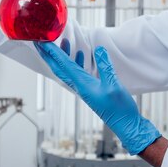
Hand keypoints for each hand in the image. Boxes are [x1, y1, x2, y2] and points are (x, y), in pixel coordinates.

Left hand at [34, 41, 160, 154]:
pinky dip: (76, 62)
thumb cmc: (120, 109)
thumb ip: (105, 66)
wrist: (126, 124)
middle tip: (41, 42)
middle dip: (49, 55)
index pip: (63, 65)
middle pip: (60, 68)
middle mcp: (80, 86)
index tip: (41, 42)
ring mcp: (85, 88)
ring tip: (63, 42)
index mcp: (82, 85)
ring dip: (63, 56)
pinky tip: (81, 55)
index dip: (52, 52)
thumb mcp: (113, 85)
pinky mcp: (91, 89)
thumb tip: (99, 49)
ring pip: (68, 70)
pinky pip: (78, 73)